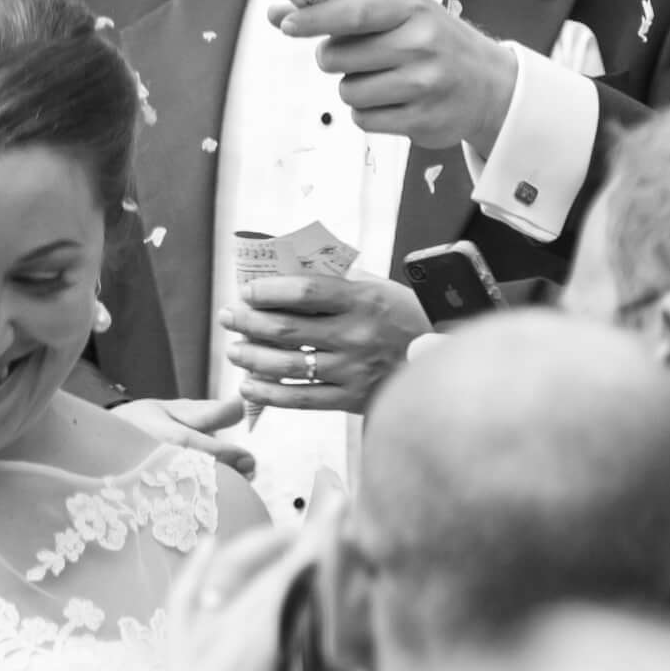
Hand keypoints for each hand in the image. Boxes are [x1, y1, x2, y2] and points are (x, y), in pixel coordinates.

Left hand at [217, 262, 428, 417]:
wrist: (441, 360)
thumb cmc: (403, 318)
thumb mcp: (378, 288)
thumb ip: (337, 281)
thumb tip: (287, 271)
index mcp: (362, 299)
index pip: (303, 290)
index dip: (267, 290)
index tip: (246, 291)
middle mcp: (356, 334)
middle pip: (286, 328)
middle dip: (248, 322)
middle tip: (228, 317)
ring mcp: (353, 369)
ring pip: (287, 365)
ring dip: (251, 357)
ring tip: (235, 351)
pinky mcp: (351, 399)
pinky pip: (300, 399)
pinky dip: (269, 393)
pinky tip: (249, 386)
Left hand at [281, 0, 520, 157]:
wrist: (489, 84)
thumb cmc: (433, 41)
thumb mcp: (402, 12)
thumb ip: (344, 12)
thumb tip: (276, 15)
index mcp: (410, 7)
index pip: (351, 14)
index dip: (313, 20)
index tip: (285, 23)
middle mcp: (419, 43)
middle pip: (336, 58)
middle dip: (335, 59)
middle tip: (358, 57)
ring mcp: (422, 85)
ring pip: (347, 92)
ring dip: (354, 88)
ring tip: (383, 80)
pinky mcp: (421, 121)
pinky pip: (363, 120)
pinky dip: (368, 112)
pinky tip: (393, 101)